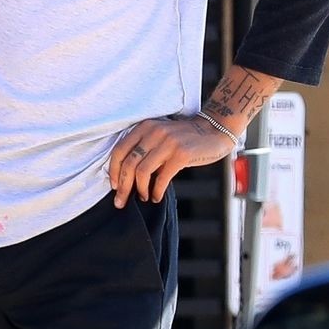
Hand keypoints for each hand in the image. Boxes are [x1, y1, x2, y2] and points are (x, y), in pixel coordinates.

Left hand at [107, 112, 235, 206]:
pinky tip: (157, 196)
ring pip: (142, 172)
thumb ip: (144, 149)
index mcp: (145, 127)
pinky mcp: (181, 154)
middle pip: (129, 164)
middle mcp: (154, 132)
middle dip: (123, 186)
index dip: (113, 171)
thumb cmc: (185, 137)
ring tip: (144, 197)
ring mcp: (168, 142)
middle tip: (121, 201)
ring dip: (140, 189)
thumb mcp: (160, 135)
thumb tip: (126, 176)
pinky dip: (156, 191)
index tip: (114, 186)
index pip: (120, 150)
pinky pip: (161, 178)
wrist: (214, 130)